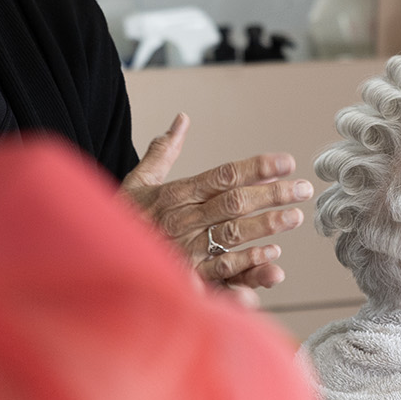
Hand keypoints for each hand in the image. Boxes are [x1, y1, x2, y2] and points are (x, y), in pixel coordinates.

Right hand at [121, 113, 313, 289]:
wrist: (96, 260)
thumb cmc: (122, 220)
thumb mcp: (138, 183)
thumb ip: (162, 153)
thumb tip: (181, 119)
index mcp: (175, 194)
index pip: (223, 175)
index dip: (256, 167)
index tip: (287, 162)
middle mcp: (182, 220)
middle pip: (234, 202)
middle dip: (272, 194)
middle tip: (304, 189)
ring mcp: (184, 250)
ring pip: (231, 235)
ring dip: (266, 227)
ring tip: (294, 217)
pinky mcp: (185, 279)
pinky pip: (221, 273)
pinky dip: (247, 268)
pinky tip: (273, 261)